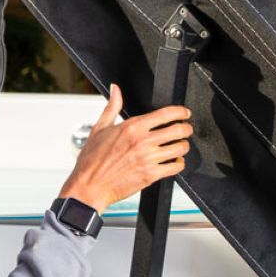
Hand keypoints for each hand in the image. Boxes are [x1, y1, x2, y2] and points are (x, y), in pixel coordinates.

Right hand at [58, 84, 192, 213]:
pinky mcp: (151, 175)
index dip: (181, 112)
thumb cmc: (91, 161)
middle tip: (185, 130)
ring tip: (179, 147)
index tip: (184, 113)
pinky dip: (178, 163)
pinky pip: (176, 167)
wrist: (89, 186)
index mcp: (131, 127)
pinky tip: (173, 162)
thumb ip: (112, 107)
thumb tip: (115, 90)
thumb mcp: (99, 129)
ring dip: (183, 146)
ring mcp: (148, 159)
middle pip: (179, 130)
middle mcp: (142, 141)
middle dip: (186, 129)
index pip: (166, 114)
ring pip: (180, 148)